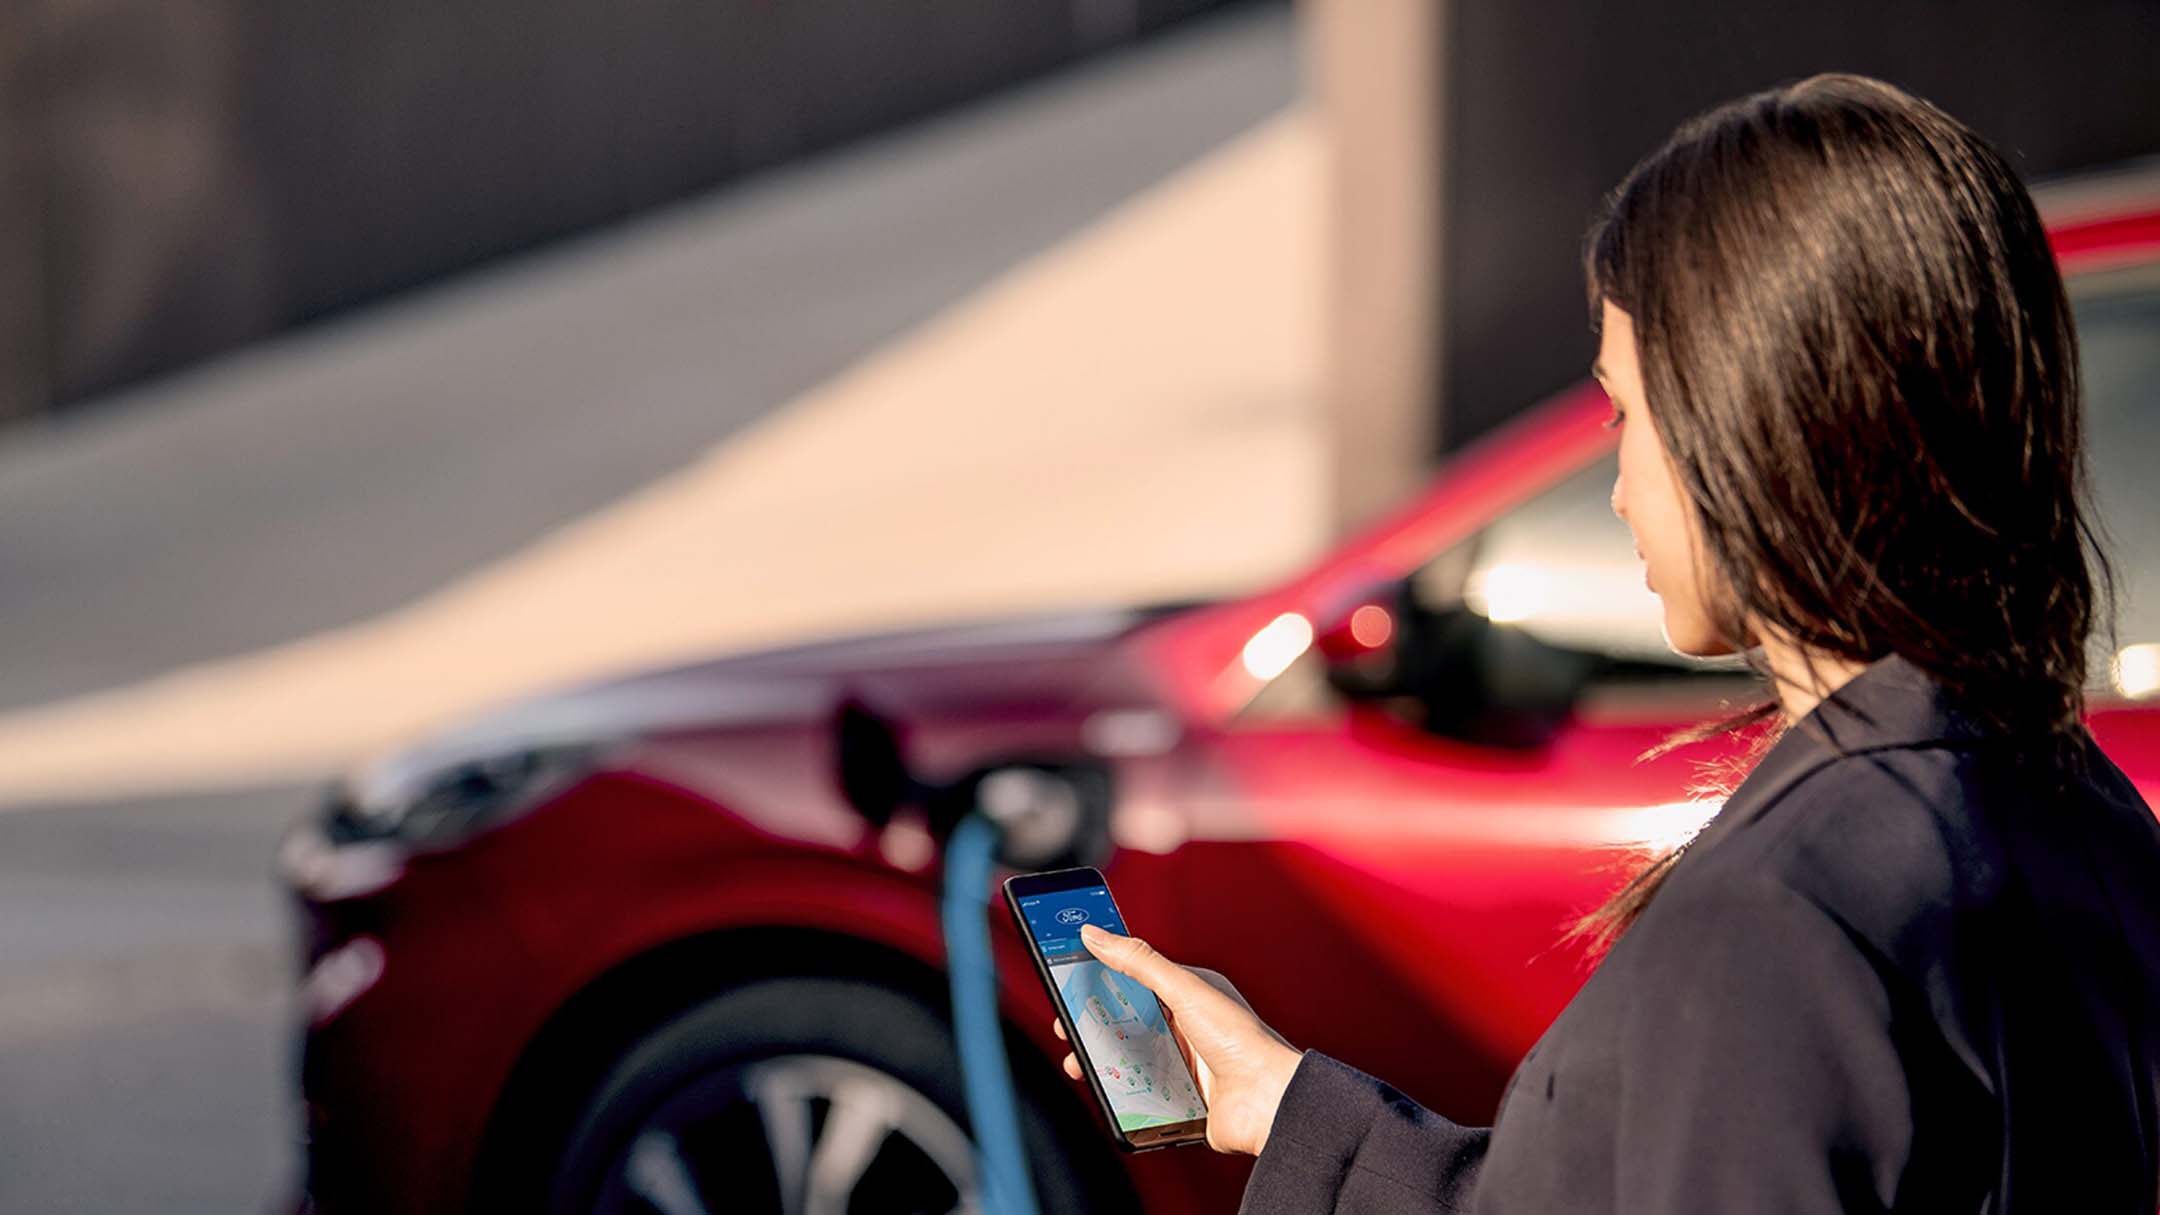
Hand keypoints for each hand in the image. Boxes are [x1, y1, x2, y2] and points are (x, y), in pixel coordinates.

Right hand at [1050, 923, 1302, 1155]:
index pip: (1136, 978)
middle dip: (1092, 1024)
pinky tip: (1105, 1091)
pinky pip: (1140, 1095)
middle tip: (1067, 1026)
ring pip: (1127, 1059)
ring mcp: (1181, 1065)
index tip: (1070, 976)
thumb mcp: (1184, 990)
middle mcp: (1184, 1028)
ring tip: (1079, 1064)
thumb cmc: (1241, 1040)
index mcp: (1187, 996)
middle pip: (1125, 1022)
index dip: (1103, 977)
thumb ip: (1139, 961)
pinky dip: (1120, 1093)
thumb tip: (1094, 932)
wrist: (1269, 1101)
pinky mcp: (1179, 1099)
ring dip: (1100, 1062)